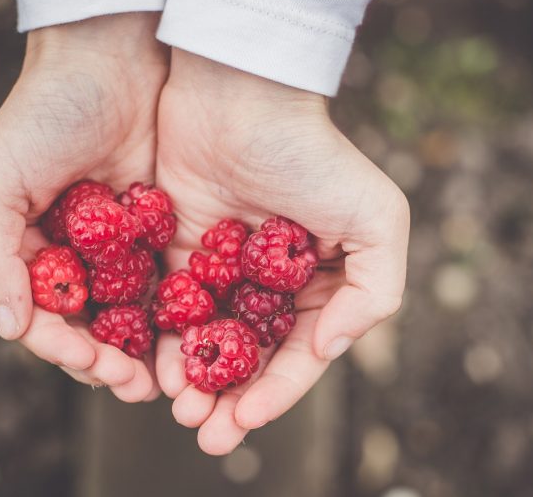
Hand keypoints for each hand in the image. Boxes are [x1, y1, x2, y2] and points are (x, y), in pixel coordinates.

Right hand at [0, 13, 167, 400]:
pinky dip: (182, 312)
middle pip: (94, 327)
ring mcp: (123, 248)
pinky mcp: (165, 232)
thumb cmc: (43, 115)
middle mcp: (79, 257)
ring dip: (150, 350)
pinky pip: (173, 281)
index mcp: (33, 252)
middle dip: (113, 363)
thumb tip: (9, 328)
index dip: (66, 349)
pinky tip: (199, 334)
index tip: (95, 366)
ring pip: (136, 313)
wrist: (111, 62)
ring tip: (171, 379)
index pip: (46, 318)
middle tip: (139, 388)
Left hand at [154, 50, 409, 453]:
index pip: (297, 353)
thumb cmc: (312, 154)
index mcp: (317, 281)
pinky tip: (155, 368)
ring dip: (194, 382)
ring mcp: (222, 269)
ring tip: (180, 411)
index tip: (247, 420)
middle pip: (248, 358)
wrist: (239, 97)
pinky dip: (163, 342)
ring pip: (206, 342)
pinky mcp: (178, 252)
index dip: (276, 393)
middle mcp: (269, 283)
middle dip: (230, 401)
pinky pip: (168, 309)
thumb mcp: (378, 219)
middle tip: (207, 435)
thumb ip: (375, 292)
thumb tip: (326, 349)